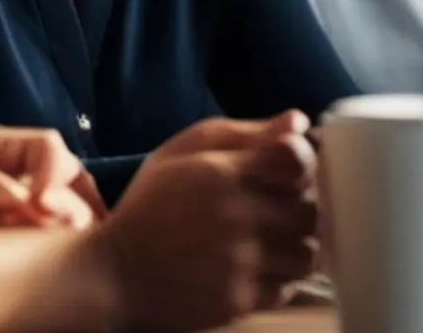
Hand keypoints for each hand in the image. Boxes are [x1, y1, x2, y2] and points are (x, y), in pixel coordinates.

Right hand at [79, 117, 320, 329]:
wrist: (113, 273)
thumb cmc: (151, 207)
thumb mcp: (183, 152)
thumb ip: (245, 133)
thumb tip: (299, 122)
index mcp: (222, 172)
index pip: (298, 158)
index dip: (302, 166)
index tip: (290, 174)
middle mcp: (236, 215)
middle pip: (310, 209)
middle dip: (300, 208)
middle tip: (279, 212)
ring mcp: (239, 261)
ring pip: (306, 253)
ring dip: (295, 246)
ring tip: (271, 243)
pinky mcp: (238, 300)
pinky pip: (288, 288)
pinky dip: (280, 279)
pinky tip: (256, 268)